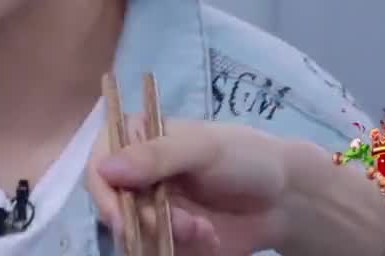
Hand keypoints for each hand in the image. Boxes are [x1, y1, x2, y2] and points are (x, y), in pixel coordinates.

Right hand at [85, 117, 313, 254]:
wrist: (286, 200)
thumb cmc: (245, 157)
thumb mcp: (203, 148)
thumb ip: (156, 156)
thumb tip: (105, 169)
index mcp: (137, 140)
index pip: (98, 165)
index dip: (104, 192)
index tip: (121, 213)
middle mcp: (137, 176)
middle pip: (113, 207)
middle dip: (147, 221)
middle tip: (187, 224)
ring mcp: (150, 209)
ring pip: (132, 234)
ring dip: (168, 237)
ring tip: (204, 230)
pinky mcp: (165, 238)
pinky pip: (153, 250)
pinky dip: (179, 250)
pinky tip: (209, 238)